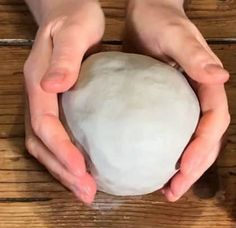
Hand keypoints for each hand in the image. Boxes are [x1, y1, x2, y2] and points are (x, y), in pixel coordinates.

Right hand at [24, 0, 104, 203]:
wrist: (70, 11)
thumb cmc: (75, 18)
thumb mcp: (74, 32)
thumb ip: (64, 58)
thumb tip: (53, 85)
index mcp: (39, 82)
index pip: (45, 125)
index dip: (62, 150)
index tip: (83, 170)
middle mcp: (38, 97)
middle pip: (42, 143)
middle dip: (62, 170)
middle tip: (86, 192)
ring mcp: (46, 102)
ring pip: (46, 145)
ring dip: (64, 169)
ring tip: (84, 188)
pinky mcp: (58, 104)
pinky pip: (57, 136)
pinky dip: (67, 156)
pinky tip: (85, 165)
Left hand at [126, 0, 229, 200]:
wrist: (145, 15)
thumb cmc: (160, 21)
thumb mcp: (175, 35)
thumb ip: (195, 56)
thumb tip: (220, 78)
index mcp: (205, 85)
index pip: (213, 122)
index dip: (202, 147)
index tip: (183, 168)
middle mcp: (195, 97)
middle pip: (203, 140)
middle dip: (192, 168)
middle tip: (173, 191)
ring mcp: (179, 103)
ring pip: (187, 141)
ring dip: (179, 168)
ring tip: (166, 188)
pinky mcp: (162, 104)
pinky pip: (166, 132)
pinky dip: (161, 151)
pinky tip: (148, 164)